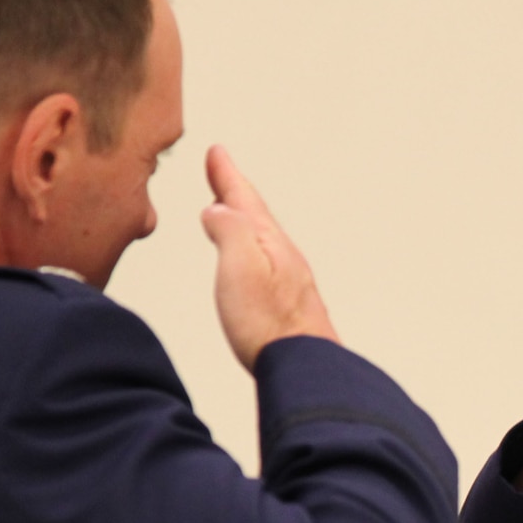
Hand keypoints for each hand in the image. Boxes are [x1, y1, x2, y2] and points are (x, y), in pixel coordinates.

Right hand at [200, 146, 339, 369]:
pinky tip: (251, 265)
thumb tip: (217, 210)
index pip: (243, 200)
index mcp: (269, 243)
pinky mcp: (289, 308)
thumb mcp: (239, 267)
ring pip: (262, 241)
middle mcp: (284, 259)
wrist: (305, 369)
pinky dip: (252, 251)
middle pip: (255, 217)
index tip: (217, 153)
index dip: (227, 175)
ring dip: (243, 222)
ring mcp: (289, 284)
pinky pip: (266, 265)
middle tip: (222, 172)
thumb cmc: (270, 325)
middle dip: (235, 193)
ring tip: (230, 212)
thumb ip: (228, 231)